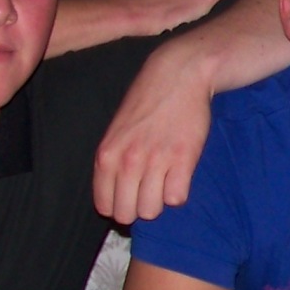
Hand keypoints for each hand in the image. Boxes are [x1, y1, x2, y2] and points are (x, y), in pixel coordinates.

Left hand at [94, 31, 218, 222]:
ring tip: (165, 181)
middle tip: (149, 190)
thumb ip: (112, 162)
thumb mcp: (116, 131)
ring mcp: (155, 161)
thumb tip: (115, 197)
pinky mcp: (183, 159)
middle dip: (139, 207)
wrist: (178, 75)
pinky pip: (177, 199)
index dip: (119, 205)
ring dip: (160, 201)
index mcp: (106, 156)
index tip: (130, 196)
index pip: (105, 207)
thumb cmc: (147, 102)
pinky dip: (179, 191)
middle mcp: (127, 161)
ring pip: (152, 211)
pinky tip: (179, 174)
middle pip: (128, 214)